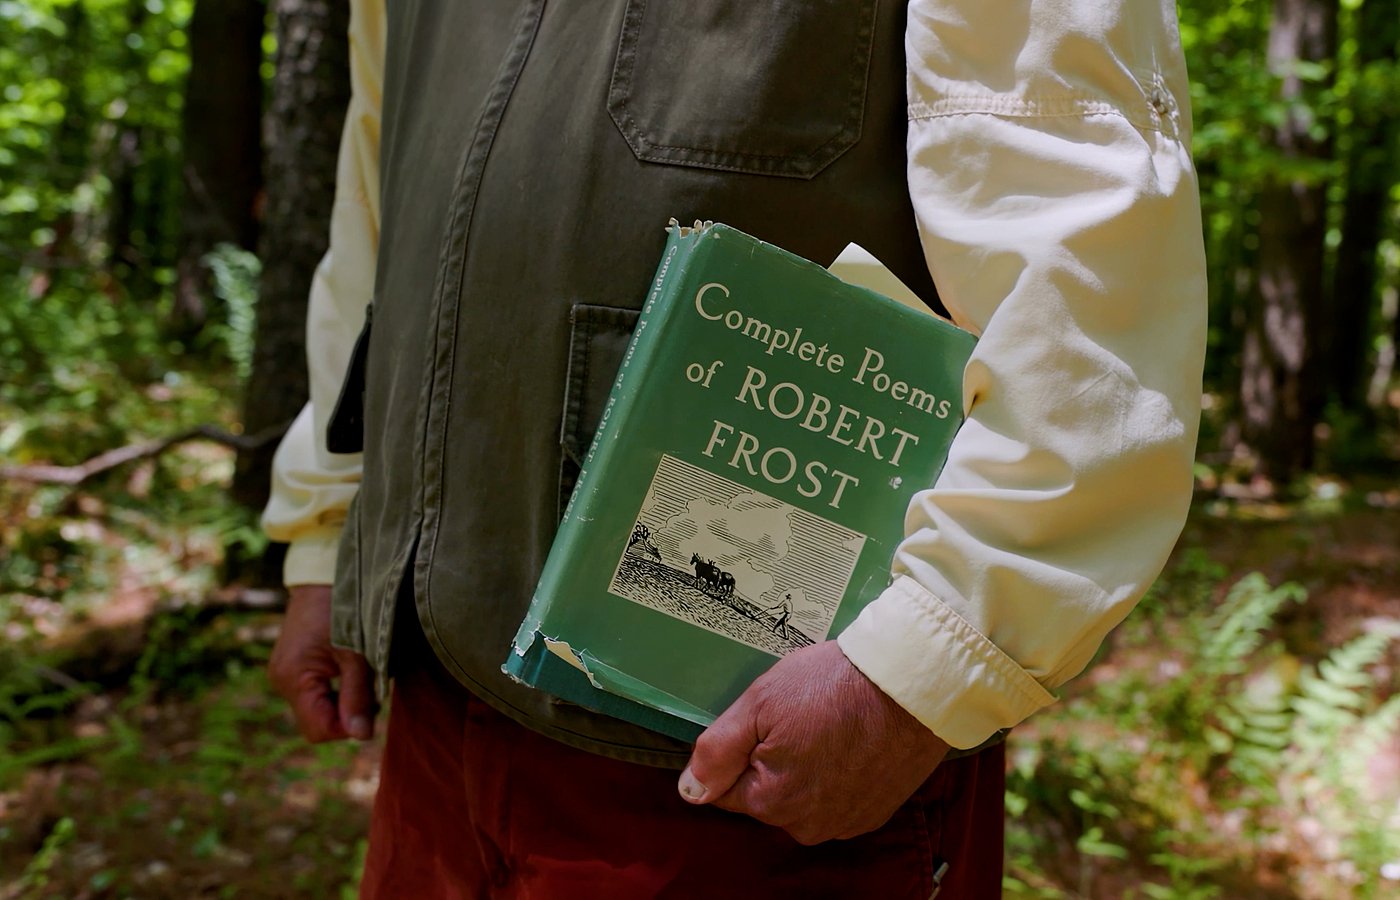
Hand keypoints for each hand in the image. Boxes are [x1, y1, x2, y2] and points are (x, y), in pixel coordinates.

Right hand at [268, 584, 376, 741]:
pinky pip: (314, 692)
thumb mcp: (357, 655)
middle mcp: (282, 680)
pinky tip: (349, 669)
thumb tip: (361, 737)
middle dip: (347, 713)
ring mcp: (284, 673)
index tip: (372, 707)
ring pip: (317, 708)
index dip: (347, 727)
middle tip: (371, 688)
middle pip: (317, 722)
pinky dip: (335, 689)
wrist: (324, 576)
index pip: (319, 729)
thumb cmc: (344, 610)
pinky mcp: (291, 666)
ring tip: (361, 675)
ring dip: (343, 700)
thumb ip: (358, 697)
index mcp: (294, 679)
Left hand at [678, 640, 948, 844]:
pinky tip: (849, 739)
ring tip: (827, 725)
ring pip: (801, 797)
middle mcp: (807, 826)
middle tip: (799, 716)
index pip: (725, 788)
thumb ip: (717, 751)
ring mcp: (844, 822)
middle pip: (764, 794)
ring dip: (805, 768)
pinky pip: (835, 797)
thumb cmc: (833, 685)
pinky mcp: (874, 813)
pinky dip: (836, 773)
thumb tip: (689, 790)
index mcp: (772, 802)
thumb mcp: (760, 702)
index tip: (765, 718)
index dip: (738, 748)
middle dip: (770, 758)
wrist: (912, 684)